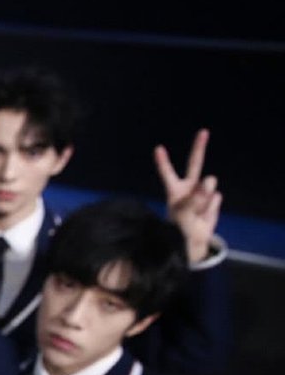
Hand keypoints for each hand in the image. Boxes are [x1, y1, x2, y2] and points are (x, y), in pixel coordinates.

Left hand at [154, 128, 221, 263]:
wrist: (192, 242)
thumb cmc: (179, 228)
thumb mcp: (182, 216)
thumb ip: (194, 199)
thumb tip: (210, 181)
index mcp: (174, 191)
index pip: (168, 174)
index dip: (163, 162)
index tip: (158, 148)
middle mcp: (188, 188)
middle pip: (195, 164)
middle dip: (199, 147)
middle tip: (203, 131)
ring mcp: (203, 192)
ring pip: (208, 187)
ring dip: (204, 201)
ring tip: (197, 214)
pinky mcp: (214, 199)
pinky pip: (216, 199)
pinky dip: (211, 209)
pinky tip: (205, 216)